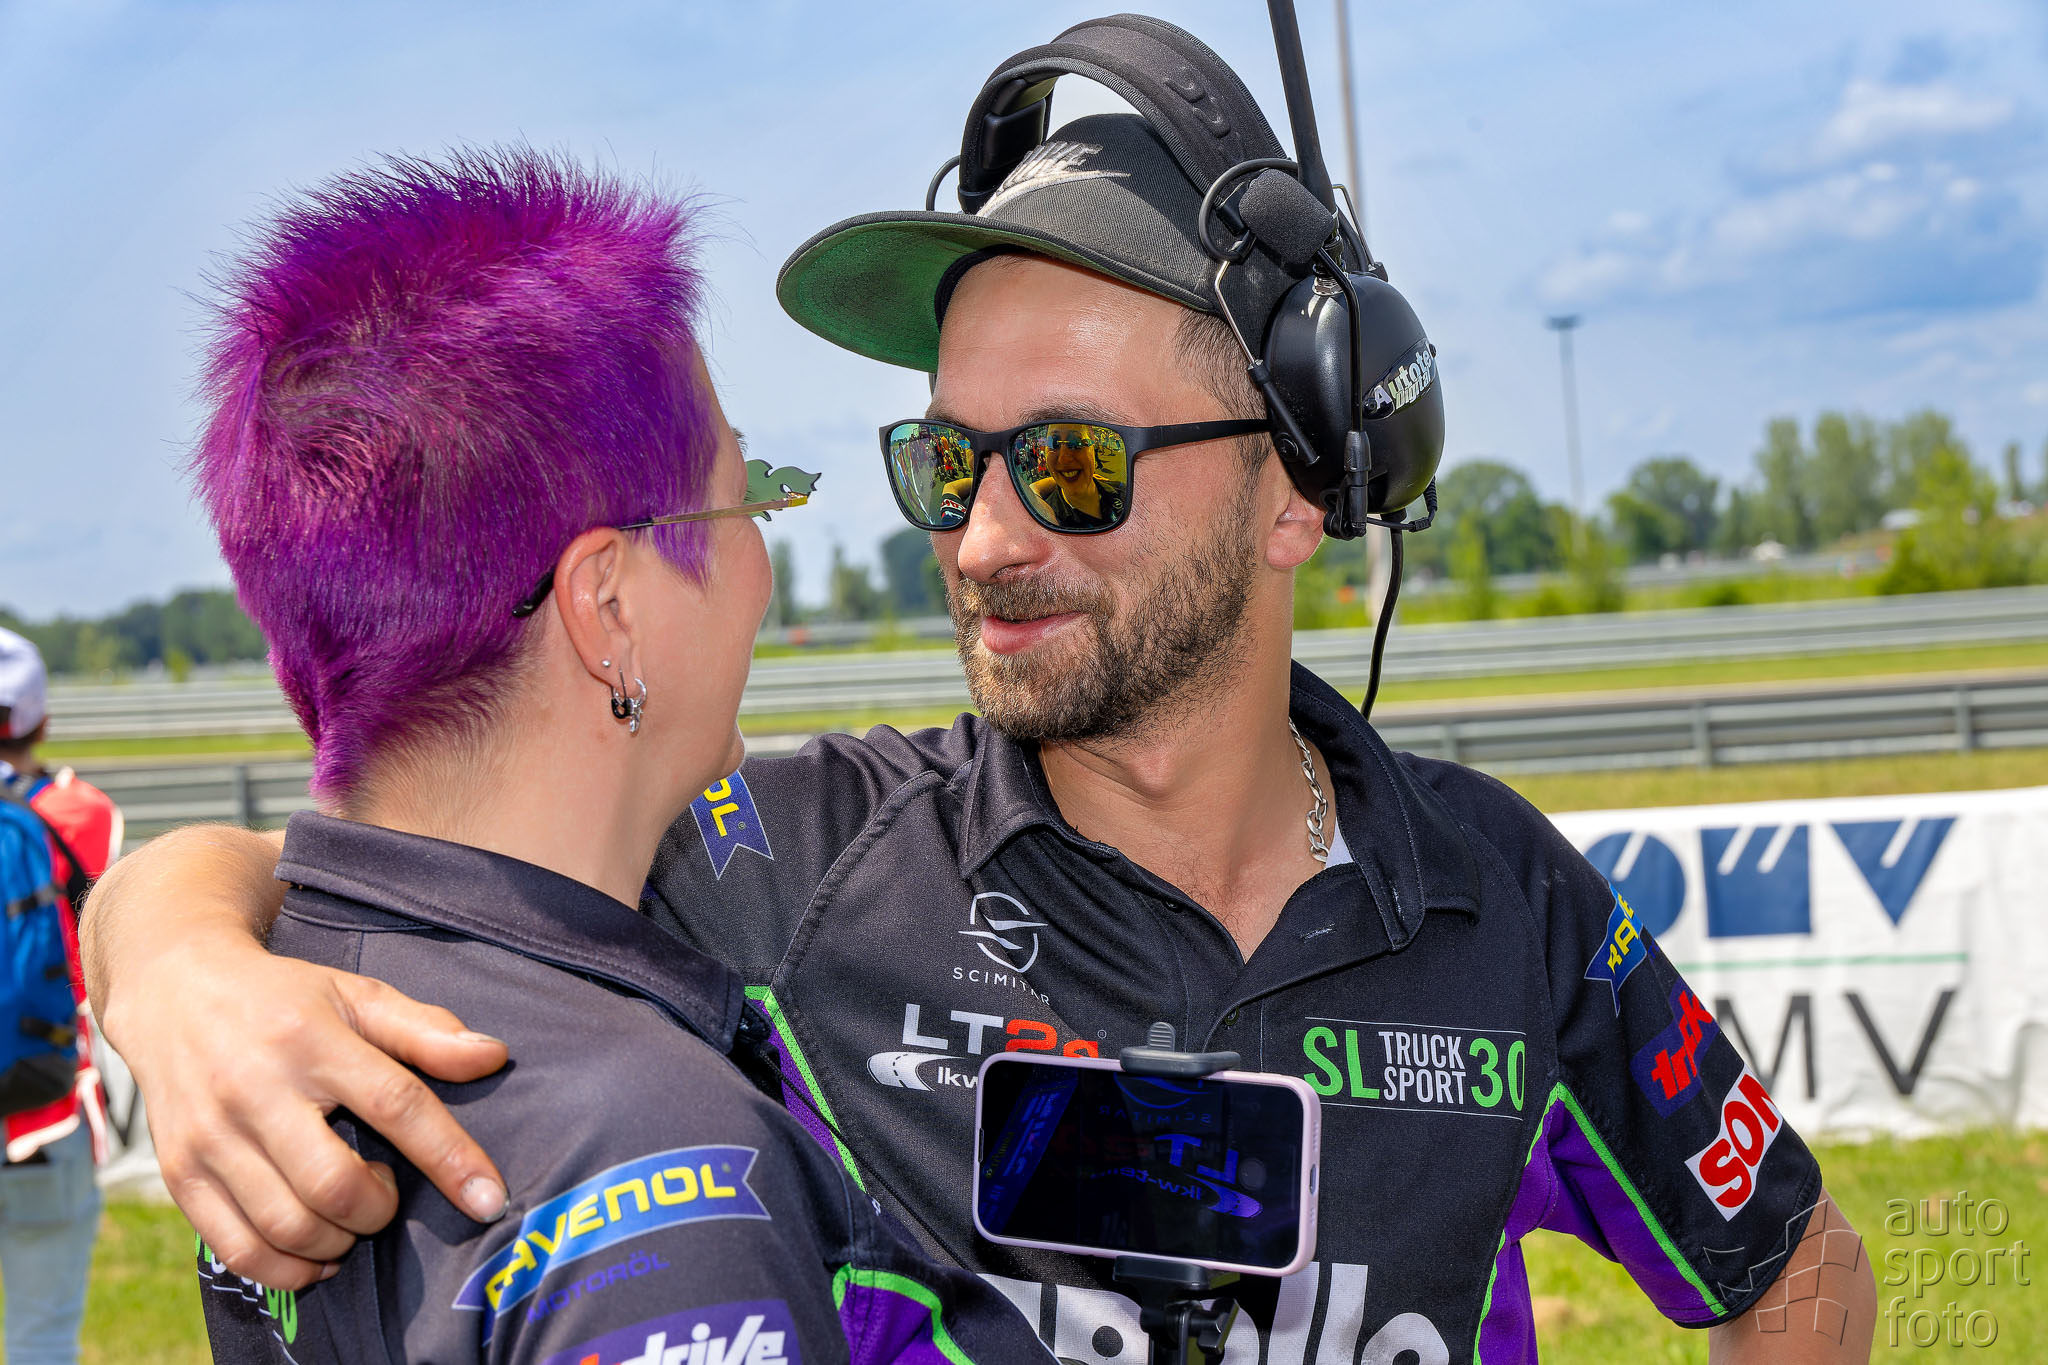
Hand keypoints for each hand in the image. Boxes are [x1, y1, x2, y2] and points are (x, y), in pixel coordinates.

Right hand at [105, 928, 509, 1289]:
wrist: (174, 992)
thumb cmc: (285, 1000)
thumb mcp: (358, 996)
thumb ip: (426, 1030)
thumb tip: (493, 1058)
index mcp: (311, 1040)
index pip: (396, 1105)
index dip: (450, 1157)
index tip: (489, 1198)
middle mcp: (254, 1090)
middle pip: (335, 1185)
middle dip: (379, 1209)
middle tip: (385, 1191)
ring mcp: (210, 1137)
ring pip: (288, 1226)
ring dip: (338, 1241)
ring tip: (349, 1215)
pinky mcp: (179, 1173)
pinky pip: (238, 1248)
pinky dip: (287, 1268)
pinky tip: (313, 1251)